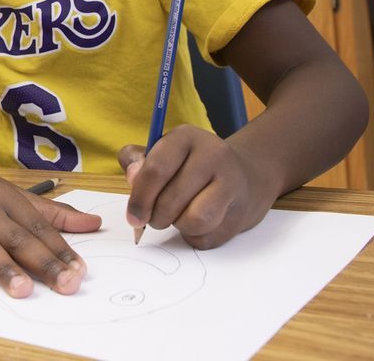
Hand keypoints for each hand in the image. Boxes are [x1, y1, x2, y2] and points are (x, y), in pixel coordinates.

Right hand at [0, 144, 100, 297]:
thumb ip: (52, 213)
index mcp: (8, 202)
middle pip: (17, 239)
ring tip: (22, 289)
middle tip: (65, 284)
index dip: (61, 251)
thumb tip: (93, 224)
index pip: (40, 229)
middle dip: (42, 263)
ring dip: (2, 267)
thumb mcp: (11, 193)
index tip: (80, 272)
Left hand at [119, 125, 274, 248]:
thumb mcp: (157, 152)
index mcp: (186, 137)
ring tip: (176, 216)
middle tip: (153, 218)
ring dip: (177, 226)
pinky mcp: (240, 212)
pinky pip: (207, 237)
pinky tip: (196, 222)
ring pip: (194, 221)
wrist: (238, 175)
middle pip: (171, 200)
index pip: (156, 170)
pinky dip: (194, 236)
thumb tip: (132, 177)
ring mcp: (231, 183)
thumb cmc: (185, 165)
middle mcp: (213, 155)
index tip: (133, 216)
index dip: (139, 198)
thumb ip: (135, 161)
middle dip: (155, 217)